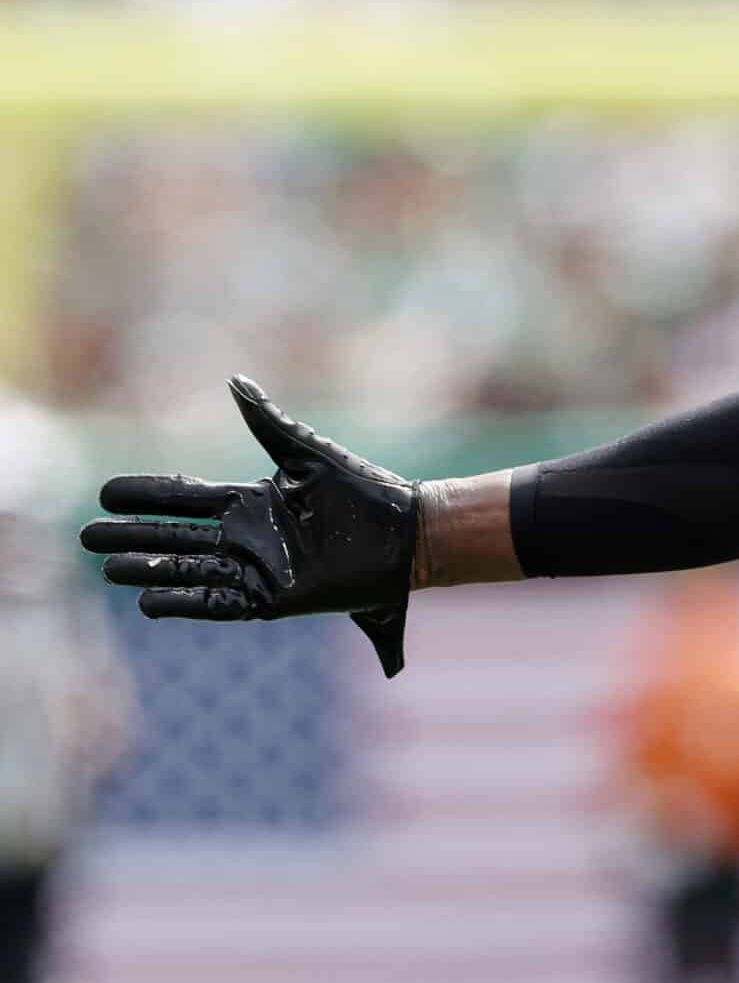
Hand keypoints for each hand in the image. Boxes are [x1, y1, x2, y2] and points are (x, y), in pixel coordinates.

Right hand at [80, 377, 417, 675]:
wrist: (407, 534)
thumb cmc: (366, 491)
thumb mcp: (310, 453)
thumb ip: (269, 421)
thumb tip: (234, 381)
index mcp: (253, 501)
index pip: (185, 498)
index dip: (147, 496)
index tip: (106, 493)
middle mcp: (248, 536)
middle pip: (175, 535)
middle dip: (133, 535)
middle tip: (88, 536)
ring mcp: (257, 568)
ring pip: (189, 569)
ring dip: (150, 569)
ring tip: (109, 568)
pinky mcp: (274, 598)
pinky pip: (220, 601)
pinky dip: (185, 600)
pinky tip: (150, 600)